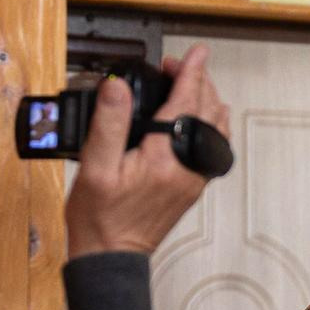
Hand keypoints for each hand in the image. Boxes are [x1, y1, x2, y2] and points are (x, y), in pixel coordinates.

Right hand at [64, 46, 231, 257]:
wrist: (111, 257)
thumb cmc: (99, 218)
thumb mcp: (93, 167)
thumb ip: (109, 124)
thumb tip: (117, 88)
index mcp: (164, 158)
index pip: (186, 102)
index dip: (192, 72)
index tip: (197, 52)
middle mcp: (187, 167)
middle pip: (207, 111)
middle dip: (196, 82)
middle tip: (174, 68)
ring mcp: (193, 179)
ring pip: (216, 130)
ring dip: (206, 102)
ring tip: (188, 86)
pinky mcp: (191, 187)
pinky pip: (211, 147)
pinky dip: (210, 124)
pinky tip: (199, 119)